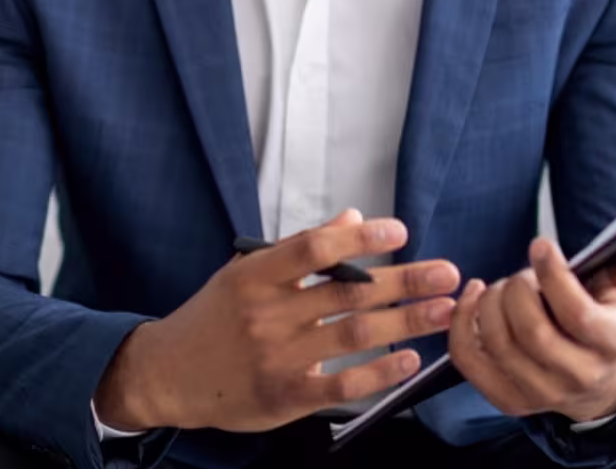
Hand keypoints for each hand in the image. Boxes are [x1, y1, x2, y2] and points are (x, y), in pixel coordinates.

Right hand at [93, 209, 460, 432]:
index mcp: (256, 276)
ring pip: (352, 336)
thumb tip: (352, 218)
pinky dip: (378, 372)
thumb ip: (300, 249)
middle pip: (347, 293)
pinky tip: (409, 359)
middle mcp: (268, 315)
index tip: (399, 232)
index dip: (359, 239)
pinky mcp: (284, 396)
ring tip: (443, 310)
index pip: (314, 250)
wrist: (168, 375)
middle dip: (403, 282)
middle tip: (447, 273)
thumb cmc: (214, 317)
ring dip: (405, 322)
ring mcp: (277, 357)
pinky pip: (341, 385)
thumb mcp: (245, 272)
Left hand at [447, 220, 615, 424]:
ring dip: (492, 303)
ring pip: (499, 344)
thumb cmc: (610, 316)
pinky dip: (463, 323)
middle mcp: (578, 377)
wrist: (598, 376)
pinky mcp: (508, 399)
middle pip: (531, 331)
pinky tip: (475, 298)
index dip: (552, 275)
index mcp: (612, 344)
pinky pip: (470, 361)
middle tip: (523, 273)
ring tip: (505, 286)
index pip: (576, 314)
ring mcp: (541, 393)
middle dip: (518, 289)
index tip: (541, 244)